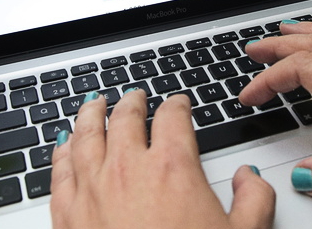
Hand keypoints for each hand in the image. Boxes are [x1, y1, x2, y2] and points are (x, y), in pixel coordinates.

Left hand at [49, 90, 275, 228]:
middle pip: (125, 118)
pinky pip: (59, 170)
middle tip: (135, 96)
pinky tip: (63, 145)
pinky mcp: (66, 214)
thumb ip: (253, 200)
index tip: (178, 104)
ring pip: (85, 135)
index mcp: (172, 167)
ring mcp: (91, 190)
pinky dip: (61, 151)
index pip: (173, 117)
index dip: (177, 104)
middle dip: (132, 102)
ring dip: (90, 114)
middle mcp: (127, 170)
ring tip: (94, 103)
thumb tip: (250, 178)